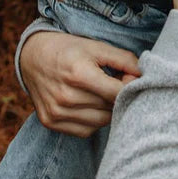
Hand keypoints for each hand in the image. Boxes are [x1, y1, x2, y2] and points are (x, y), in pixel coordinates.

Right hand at [20, 31, 140, 137]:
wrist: (33, 56)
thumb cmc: (70, 50)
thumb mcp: (97, 47)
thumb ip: (124, 60)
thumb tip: (143, 76)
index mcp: (79, 74)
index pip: (117, 93)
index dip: (130, 87)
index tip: (130, 79)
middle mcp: (66, 97)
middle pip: (109, 108)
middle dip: (119, 97)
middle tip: (117, 84)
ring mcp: (57, 113)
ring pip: (100, 122)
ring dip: (107, 110)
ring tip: (103, 93)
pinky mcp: (50, 123)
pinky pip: (85, 131)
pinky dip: (93, 120)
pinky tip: (90, 104)